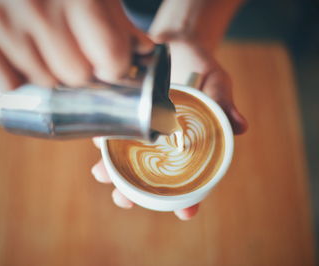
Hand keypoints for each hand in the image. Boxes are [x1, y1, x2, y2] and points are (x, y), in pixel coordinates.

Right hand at [0, 0, 153, 90]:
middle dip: (83, 73)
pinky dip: (17, 80)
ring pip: (44, 83)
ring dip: (51, 76)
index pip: (109, 58)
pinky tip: (22, 61)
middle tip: (77, 56)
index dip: (114, 68)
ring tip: (47, 52)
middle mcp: (36, 6)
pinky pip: (4, 84)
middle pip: (77, 76)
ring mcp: (0, 21)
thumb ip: (116, 16)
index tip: (110, 65)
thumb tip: (144, 51)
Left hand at [90, 40, 247, 220]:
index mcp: (189, 144)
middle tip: (124, 199)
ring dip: (112, 172)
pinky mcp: (125, 117)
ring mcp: (142, 132)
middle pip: (150, 178)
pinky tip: (97, 143)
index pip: (190, 180)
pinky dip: (103, 141)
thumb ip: (223, 103)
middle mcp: (163, 144)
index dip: (188, 200)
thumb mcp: (216, 82)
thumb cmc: (199, 66)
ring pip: (125, 161)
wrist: (175, 46)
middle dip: (135, 193)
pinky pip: (112, 133)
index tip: (185, 213)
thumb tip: (241, 126)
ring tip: (100, 174)